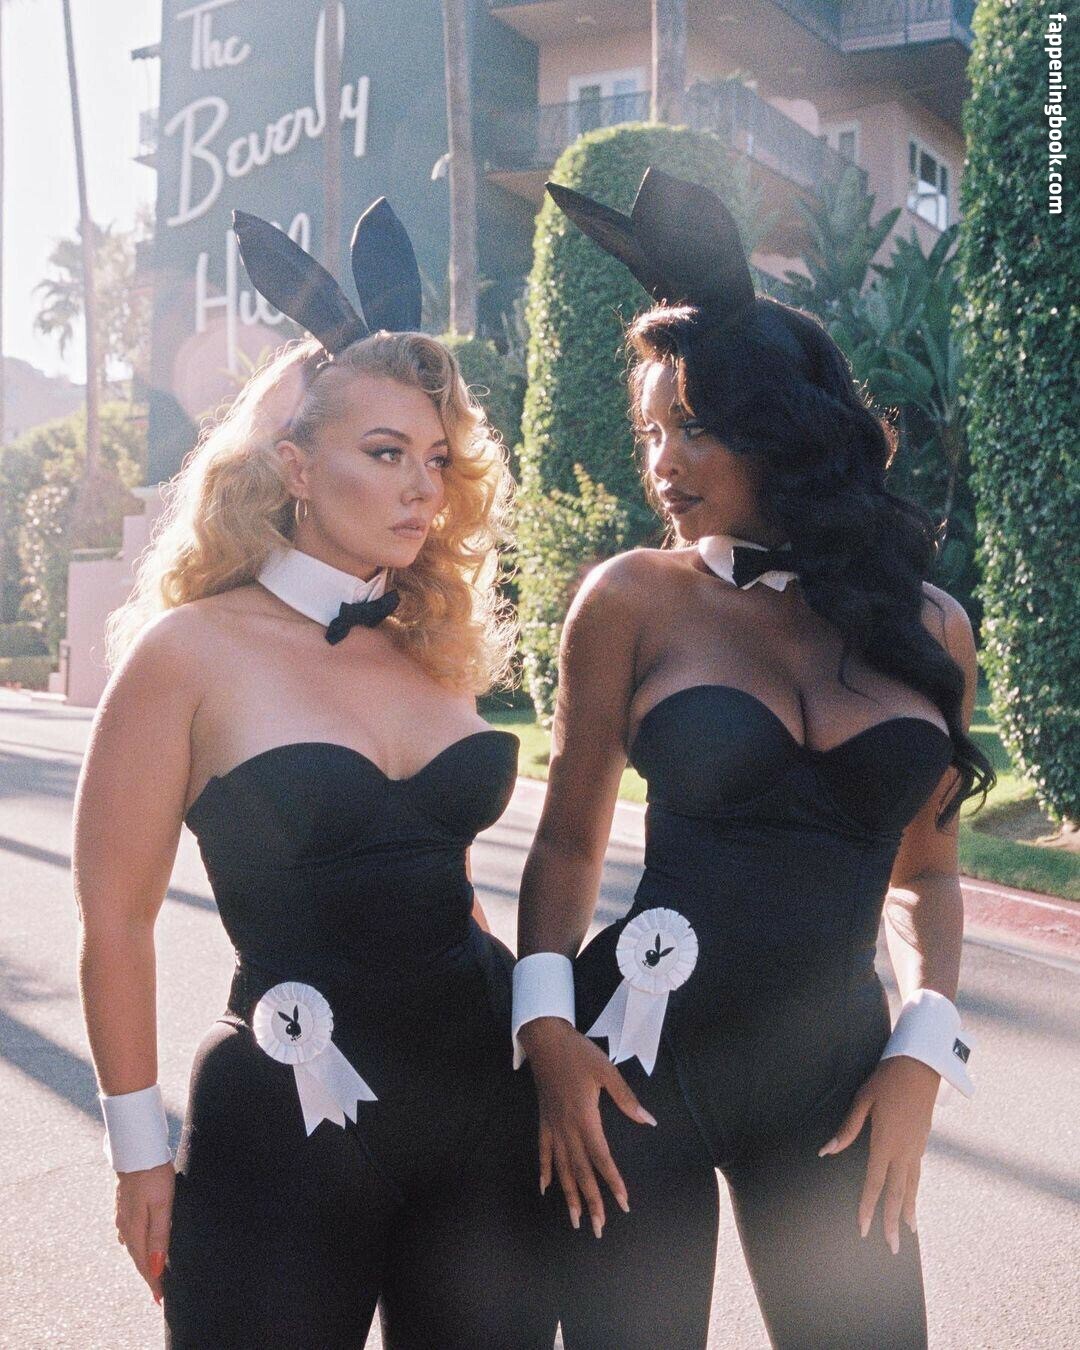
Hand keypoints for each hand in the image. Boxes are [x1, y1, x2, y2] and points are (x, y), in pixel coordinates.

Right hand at [115, 1161, 174, 1303]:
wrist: (137, 1150)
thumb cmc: (154, 1176)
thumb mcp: (162, 1206)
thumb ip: (159, 1236)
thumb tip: (155, 1266)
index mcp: (135, 1229)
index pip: (143, 1263)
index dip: (152, 1281)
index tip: (160, 1298)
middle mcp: (125, 1226)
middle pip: (137, 1257)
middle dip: (147, 1274)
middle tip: (157, 1291)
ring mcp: (122, 1215)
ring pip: (132, 1245)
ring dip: (141, 1260)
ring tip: (150, 1271)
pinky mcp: (124, 1205)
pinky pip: (130, 1232)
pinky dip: (137, 1244)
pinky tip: (140, 1242)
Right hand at [520, 1017, 656, 1238]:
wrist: (545, 1040)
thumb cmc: (578, 1053)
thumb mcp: (607, 1071)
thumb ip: (626, 1098)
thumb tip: (648, 1121)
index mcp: (585, 1118)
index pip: (601, 1158)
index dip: (613, 1182)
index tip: (623, 1203)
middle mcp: (567, 1128)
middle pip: (581, 1172)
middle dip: (591, 1201)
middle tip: (600, 1228)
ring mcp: (553, 1126)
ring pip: (562, 1168)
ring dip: (569, 1195)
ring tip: (576, 1220)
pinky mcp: (544, 1120)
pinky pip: (543, 1152)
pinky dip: (545, 1171)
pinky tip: (546, 1189)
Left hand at [819, 1055, 938, 1254]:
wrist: (921, 1067)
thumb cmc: (887, 1080)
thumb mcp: (863, 1100)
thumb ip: (847, 1129)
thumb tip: (826, 1151)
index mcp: (885, 1142)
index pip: (874, 1183)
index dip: (868, 1207)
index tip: (864, 1229)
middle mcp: (903, 1151)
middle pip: (897, 1193)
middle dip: (892, 1221)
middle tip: (893, 1248)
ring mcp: (916, 1148)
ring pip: (912, 1186)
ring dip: (908, 1211)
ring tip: (908, 1231)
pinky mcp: (923, 1143)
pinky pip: (918, 1174)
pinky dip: (915, 1192)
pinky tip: (912, 1199)